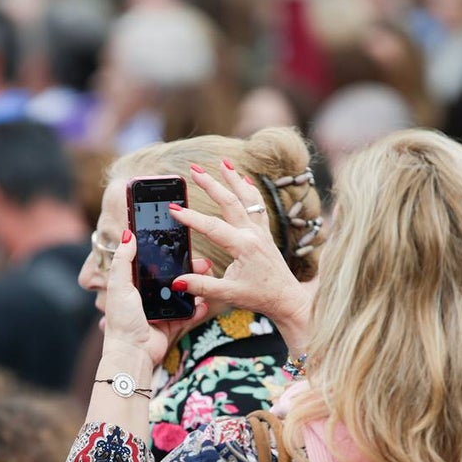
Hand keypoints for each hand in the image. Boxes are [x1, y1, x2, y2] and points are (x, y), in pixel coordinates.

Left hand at [102, 229, 208, 367]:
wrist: (133, 352)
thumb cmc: (122, 320)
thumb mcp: (119, 285)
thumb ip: (123, 260)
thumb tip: (128, 234)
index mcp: (134, 283)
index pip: (153, 263)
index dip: (167, 253)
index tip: (182, 243)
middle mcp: (148, 295)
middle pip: (173, 276)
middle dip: (189, 269)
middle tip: (203, 262)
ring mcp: (161, 309)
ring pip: (183, 293)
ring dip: (197, 286)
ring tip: (209, 278)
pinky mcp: (172, 324)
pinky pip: (188, 314)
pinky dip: (197, 309)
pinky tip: (204, 302)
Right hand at [170, 161, 314, 353]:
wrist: (287, 299)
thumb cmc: (260, 297)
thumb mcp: (228, 295)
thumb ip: (202, 287)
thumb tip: (177, 282)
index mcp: (243, 247)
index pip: (212, 227)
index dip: (191, 218)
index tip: (174, 209)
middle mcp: (253, 234)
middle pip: (230, 202)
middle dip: (211, 184)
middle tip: (194, 170)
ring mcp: (261, 231)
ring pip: (247, 198)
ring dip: (234, 179)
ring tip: (222, 163)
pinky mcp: (265, 233)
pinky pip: (258, 206)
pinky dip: (250, 190)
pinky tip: (244, 179)